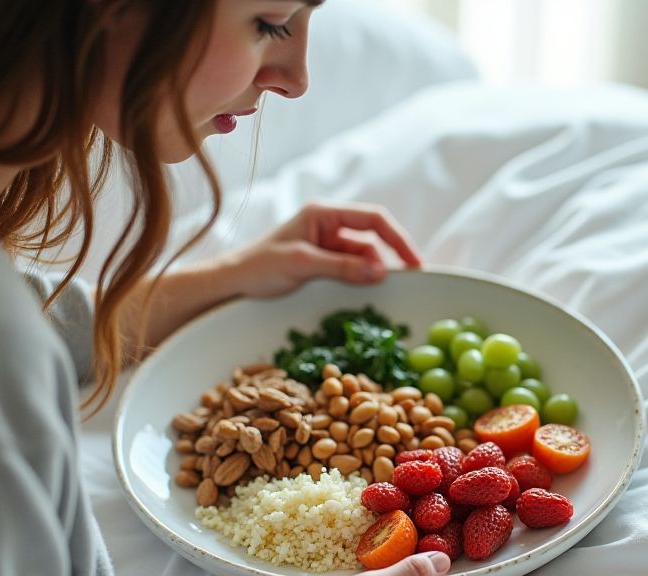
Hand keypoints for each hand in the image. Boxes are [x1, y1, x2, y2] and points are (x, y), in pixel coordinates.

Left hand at [217, 201, 422, 298]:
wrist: (233, 282)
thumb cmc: (259, 266)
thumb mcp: (302, 264)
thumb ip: (341, 266)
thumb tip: (380, 272)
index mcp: (323, 212)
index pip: (372, 219)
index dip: (397, 238)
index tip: (414, 262)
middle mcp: (328, 223)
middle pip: (371, 237)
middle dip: (387, 257)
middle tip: (405, 281)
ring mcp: (326, 243)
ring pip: (363, 255)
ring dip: (372, 271)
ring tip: (382, 291)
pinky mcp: (323, 261)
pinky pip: (351, 267)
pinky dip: (361, 278)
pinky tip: (367, 290)